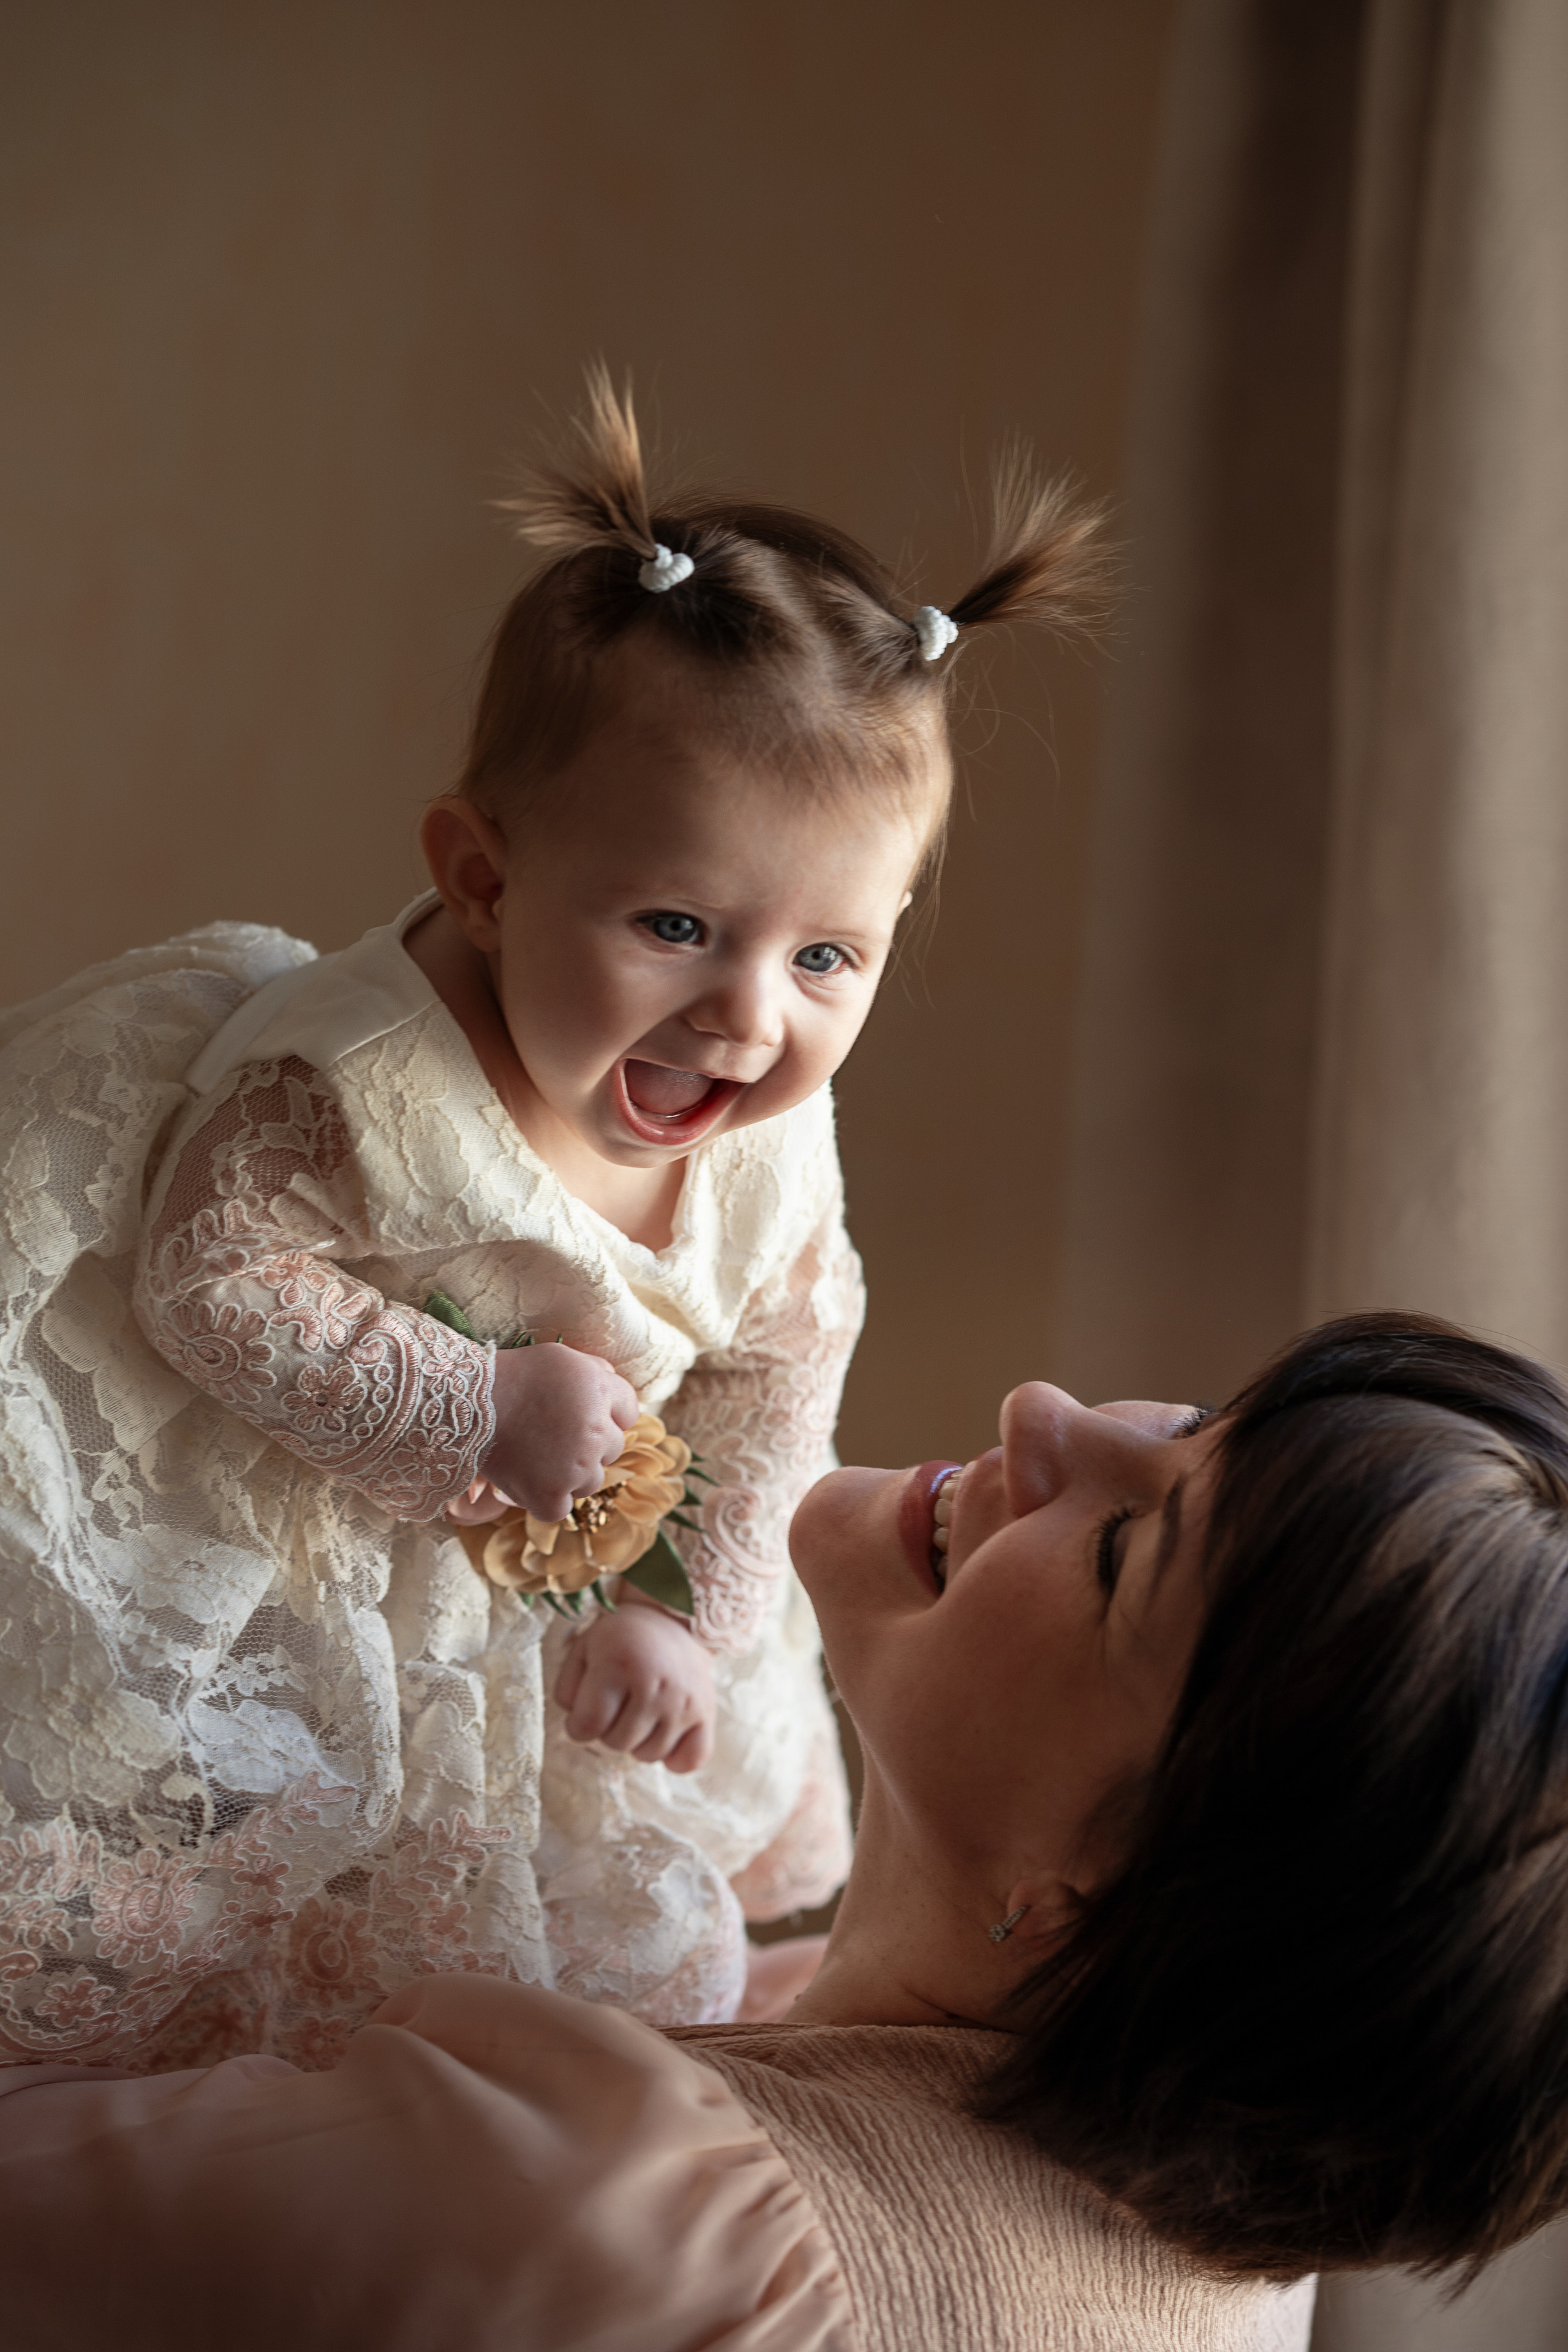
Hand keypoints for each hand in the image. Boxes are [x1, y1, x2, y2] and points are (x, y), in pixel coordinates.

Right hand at [473, 1343, 637, 1522]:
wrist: (467, 1404)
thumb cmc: (513, 1376)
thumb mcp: (563, 1357)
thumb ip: (597, 1371)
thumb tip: (614, 1387)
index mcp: (601, 1392)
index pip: (628, 1412)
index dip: (606, 1413)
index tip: (578, 1413)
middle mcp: (596, 1432)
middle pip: (612, 1448)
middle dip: (590, 1442)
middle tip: (554, 1434)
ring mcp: (575, 1469)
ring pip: (592, 1481)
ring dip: (573, 1474)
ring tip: (540, 1456)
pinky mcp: (550, 1496)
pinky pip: (562, 1508)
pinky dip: (548, 1499)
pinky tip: (530, 1480)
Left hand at [553, 1598, 715, 1773]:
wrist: (673, 1623)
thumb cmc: (621, 1641)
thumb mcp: (583, 1650)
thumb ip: (567, 1690)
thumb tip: (580, 1727)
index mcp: (620, 1664)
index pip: (587, 1725)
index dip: (578, 1725)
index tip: (584, 1713)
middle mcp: (657, 1684)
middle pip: (616, 1743)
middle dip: (609, 1730)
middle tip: (617, 1705)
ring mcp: (685, 1702)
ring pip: (648, 1755)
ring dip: (638, 1741)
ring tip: (640, 1711)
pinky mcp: (706, 1714)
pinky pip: (690, 1761)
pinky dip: (674, 1756)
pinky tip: (664, 1732)